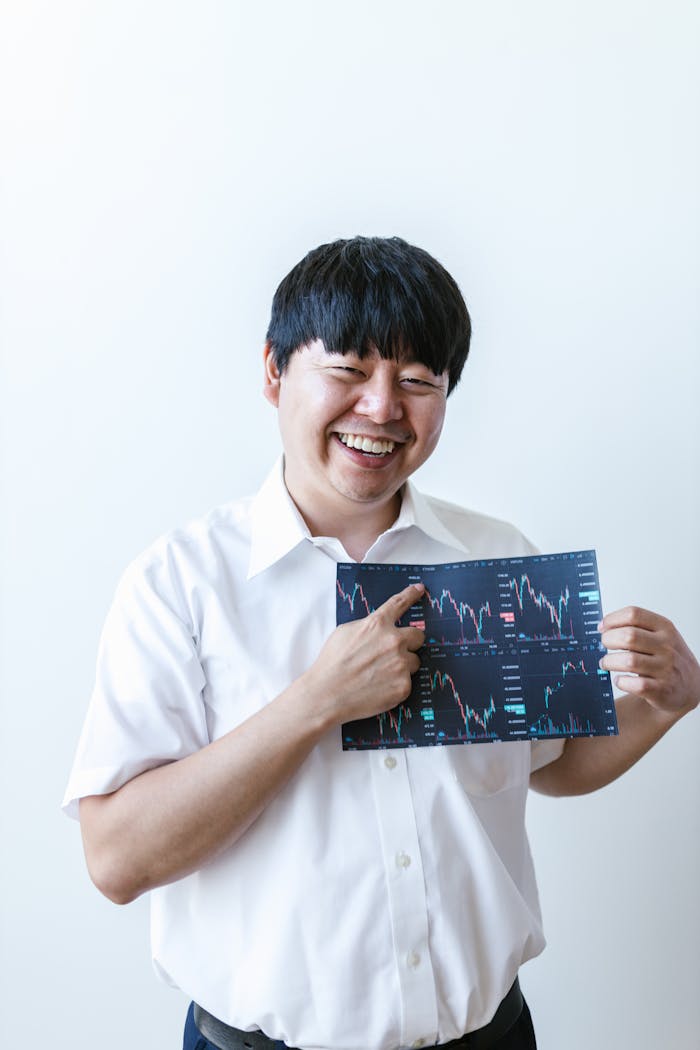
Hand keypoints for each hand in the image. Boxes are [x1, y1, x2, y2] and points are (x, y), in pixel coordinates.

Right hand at [305, 582, 425, 724]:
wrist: (327, 694)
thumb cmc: (332, 663)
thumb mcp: (345, 632)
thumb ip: (368, 626)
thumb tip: (381, 628)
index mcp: (377, 624)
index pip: (399, 603)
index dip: (411, 594)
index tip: (419, 589)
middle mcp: (393, 641)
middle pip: (418, 636)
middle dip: (409, 643)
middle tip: (393, 652)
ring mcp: (400, 664)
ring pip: (414, 661)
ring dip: (403, 665)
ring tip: (380, 674)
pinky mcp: (404, 686)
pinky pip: (408, 681)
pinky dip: (397, 684)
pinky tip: (379, 687)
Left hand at [599, 607, 699, 717]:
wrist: (690, 686)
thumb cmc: (668, 657)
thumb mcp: (661, 636)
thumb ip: (637, 627)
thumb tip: (603, 627)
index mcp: (665, 628)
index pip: (634, 614)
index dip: (612, 619)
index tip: (602, 627)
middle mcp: (667, 646)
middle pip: (628, 636)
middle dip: (608, 640)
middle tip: (604, 645)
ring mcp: (665, 668)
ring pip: (628, 661)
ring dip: (609, 662)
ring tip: (605, 663)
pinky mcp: (661, 689)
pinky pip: (634, 685)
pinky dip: (621, 682)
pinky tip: (620, 680)